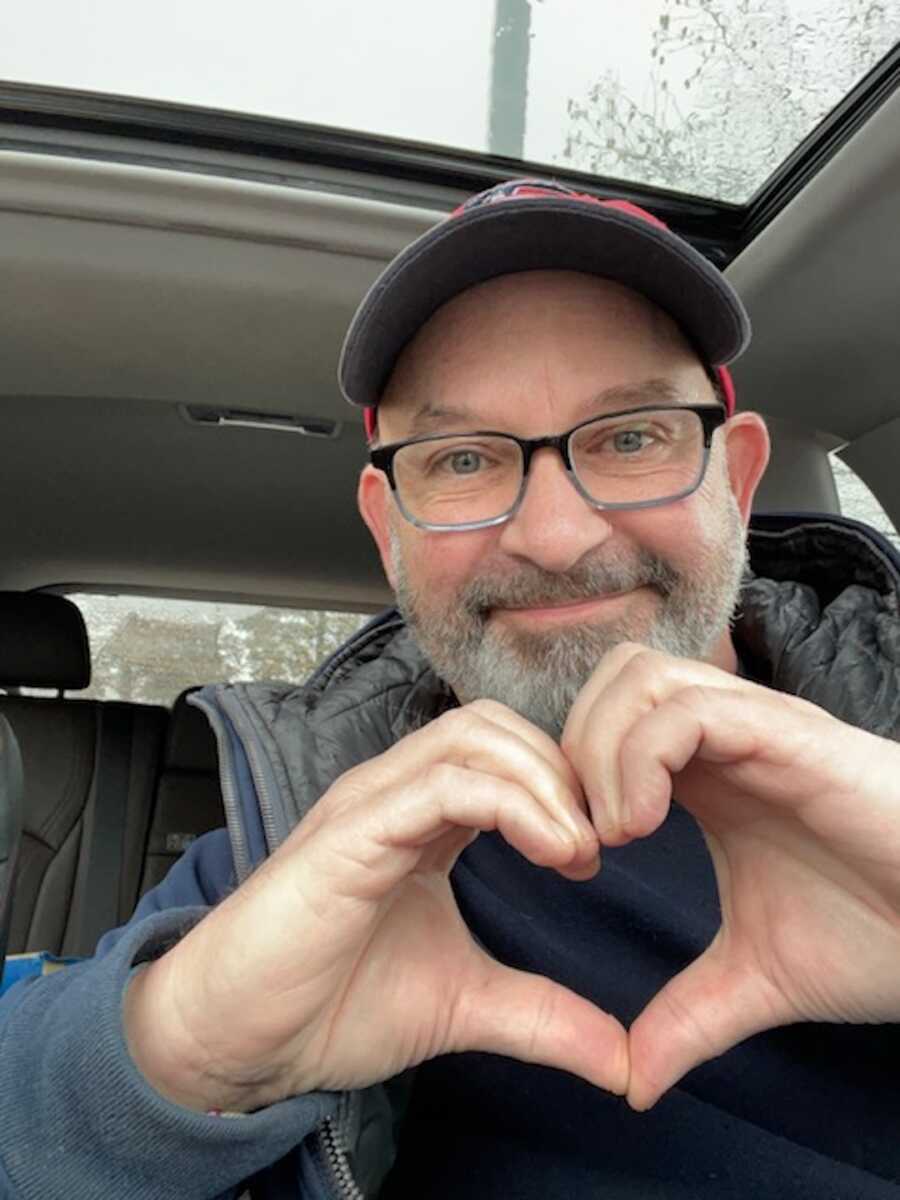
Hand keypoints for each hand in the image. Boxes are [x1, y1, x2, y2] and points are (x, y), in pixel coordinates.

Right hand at [125, 701, 627, 1111]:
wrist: (241, 1041)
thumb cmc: (331, 1006)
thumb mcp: (464, 1004)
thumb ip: (543, 1016)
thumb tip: (624, 1059)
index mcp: (420, 818)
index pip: (504, 755)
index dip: (563, 789)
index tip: (597, 855)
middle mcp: (395, 794)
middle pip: (495, 727)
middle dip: (560, 772)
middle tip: (596, 842)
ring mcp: (371, 804)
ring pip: (472, 737)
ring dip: (543, 780)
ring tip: (576, 848)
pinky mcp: (351, 832)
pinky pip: (441, 785)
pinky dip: (510, 803)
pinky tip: (550, 849)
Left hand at [562, 643, 899, 1110]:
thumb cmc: (882, 934)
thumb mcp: (758, 979)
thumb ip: (688, 1017)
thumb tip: (633, 1085)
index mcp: (708, 777)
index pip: (605, 720)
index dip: (566, 777)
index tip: (568, 860)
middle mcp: (724, 737)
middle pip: (611, 682)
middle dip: (569, 750)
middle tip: (579, 839)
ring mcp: (755, 728)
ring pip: (639, 677)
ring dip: (599, 750)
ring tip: (612, 834)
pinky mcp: (790, 736)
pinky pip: (689, 709)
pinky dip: (639, 757)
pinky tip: (640, 826)